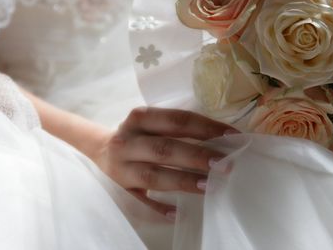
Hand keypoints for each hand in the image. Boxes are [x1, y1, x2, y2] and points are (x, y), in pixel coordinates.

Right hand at [96, 107, 238, 218]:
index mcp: (140, 118)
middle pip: (165, 148)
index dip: (206, 127)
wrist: (100, 149)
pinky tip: (179, 213)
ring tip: (208, 185)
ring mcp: (121, 167)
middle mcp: (127, 140)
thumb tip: (222, 138)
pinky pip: (139, 203)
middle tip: (225, 163)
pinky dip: (158, 209)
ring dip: (182, 181)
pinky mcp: (118, 190)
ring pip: (154, 175)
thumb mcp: (152, 123)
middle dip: (197, 155)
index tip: (232, 136)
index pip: (177, 120)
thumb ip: (179, 128)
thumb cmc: (139, 135)